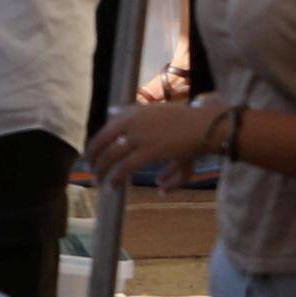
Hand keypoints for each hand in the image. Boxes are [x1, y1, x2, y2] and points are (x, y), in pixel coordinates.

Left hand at [87, 98, 227, 180]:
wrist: (204, 125)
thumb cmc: (182, 119)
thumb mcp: (153, 110)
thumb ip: (130, 109)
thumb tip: (109, 111)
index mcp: (132, 112)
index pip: (104, 131)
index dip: (94, 146)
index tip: (90, 157)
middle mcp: (132, 122)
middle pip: (103, 143)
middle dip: (95, 160)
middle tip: (92, 172)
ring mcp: (140, 136)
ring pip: (112, 157)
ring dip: (103, 171)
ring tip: (99, 182)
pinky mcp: (150, 151)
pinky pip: (126, 167)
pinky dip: (117, 178)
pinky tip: (113, 186)